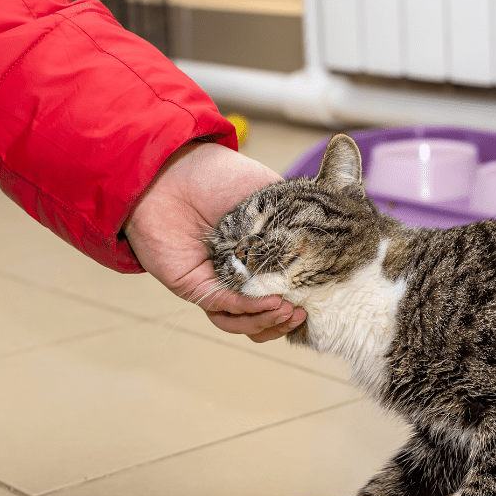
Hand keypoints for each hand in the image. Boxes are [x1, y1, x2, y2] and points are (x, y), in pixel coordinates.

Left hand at [123, 142, 306, 341]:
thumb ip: (295, 219)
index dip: (300, 300)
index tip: (318, 299)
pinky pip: (224, 307)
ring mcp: (217, 283)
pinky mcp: (196, 287)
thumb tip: (322, 242)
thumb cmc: (217, 176)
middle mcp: (238, 274)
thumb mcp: (270, 194)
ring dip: (267, 322)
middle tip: (301, 313)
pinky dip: (248, 309)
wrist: (174, 173)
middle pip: (264, 315)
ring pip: (243, 321)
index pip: (282, 290)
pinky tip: (269, 302)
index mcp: (258, 256)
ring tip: (287, 311)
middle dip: (285, 320)